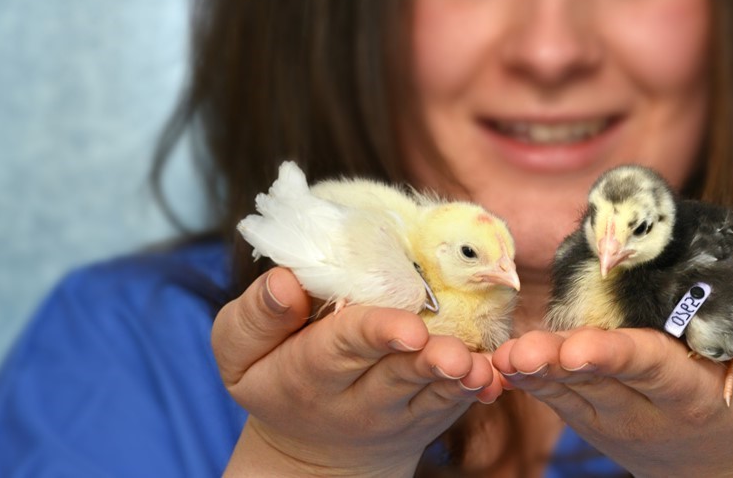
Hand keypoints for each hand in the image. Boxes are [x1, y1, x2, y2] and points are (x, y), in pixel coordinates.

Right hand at [213, 267, 503, 476]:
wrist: (312, 452)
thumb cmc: (278, 374)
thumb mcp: (241, 352)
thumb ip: (256, 316)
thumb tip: (284, 280)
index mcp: (306, 372)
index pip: (341, 347)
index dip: (375, 333)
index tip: (408, 327)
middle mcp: (355, 397)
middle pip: (394, 375)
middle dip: (425, 361)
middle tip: (454, 354)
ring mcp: (397, 410)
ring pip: (429, 394)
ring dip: (456, 378)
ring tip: (475, 366)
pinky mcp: (429, 416)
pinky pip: (452, 405)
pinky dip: (475, 390)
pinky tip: (492, 377)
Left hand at [493, 288, 732, 477]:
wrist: (727, 467)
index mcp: (694, 398)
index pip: (652, 371)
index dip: (616, 357)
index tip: (582, 347)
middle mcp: (646, 410)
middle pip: (598, 382)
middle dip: (560, 365)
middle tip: (524, 352)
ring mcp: (612, 416)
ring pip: (568, 391)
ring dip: (535, 373)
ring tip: (505, 354)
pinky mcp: (591, 413)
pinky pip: (555, 396)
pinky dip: (527, 378)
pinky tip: (501, 358)